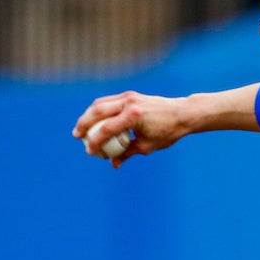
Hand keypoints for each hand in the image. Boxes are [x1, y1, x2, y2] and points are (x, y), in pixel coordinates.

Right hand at [72, 90, 195, 168]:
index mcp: (134, 116)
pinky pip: (109, 101)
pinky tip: (94, 120)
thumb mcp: (147, 146)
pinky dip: (99, 110)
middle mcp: (129, 103)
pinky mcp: (130, 95)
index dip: (95, 141)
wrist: (182, 113)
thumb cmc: (167, 132)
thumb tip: (113, 164)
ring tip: (82, 128)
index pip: (107, 128)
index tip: (90, 151)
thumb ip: (127, 153)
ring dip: (88, 115)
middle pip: (98, 111)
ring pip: (101, 103)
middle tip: (77, 136)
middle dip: (84, 124)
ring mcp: (129, 97)